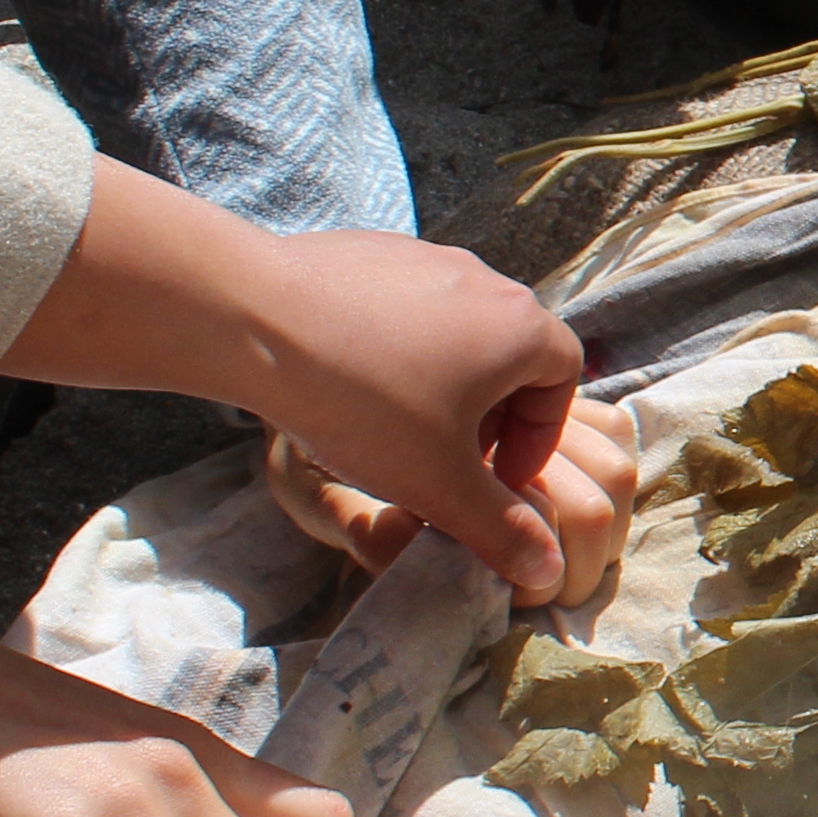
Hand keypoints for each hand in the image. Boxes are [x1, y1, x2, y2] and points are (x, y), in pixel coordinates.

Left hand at [1, 169, 601, 605]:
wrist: (252, 318)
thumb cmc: (361, 402)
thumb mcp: (436, 484)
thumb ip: (498, 529)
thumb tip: (545, 568)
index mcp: (520, 327)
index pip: (565, 378)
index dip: (539, 436)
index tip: (494, 474)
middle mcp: (483, 278)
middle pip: (511, 352)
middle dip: (491, 411)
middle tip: (446, 456)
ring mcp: (424, 256)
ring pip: (456, 326)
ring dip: (442, 377)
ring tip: (391, 421)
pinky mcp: (370, 248)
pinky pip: (402, 302)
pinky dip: (393, 343)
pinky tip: (345, 378)